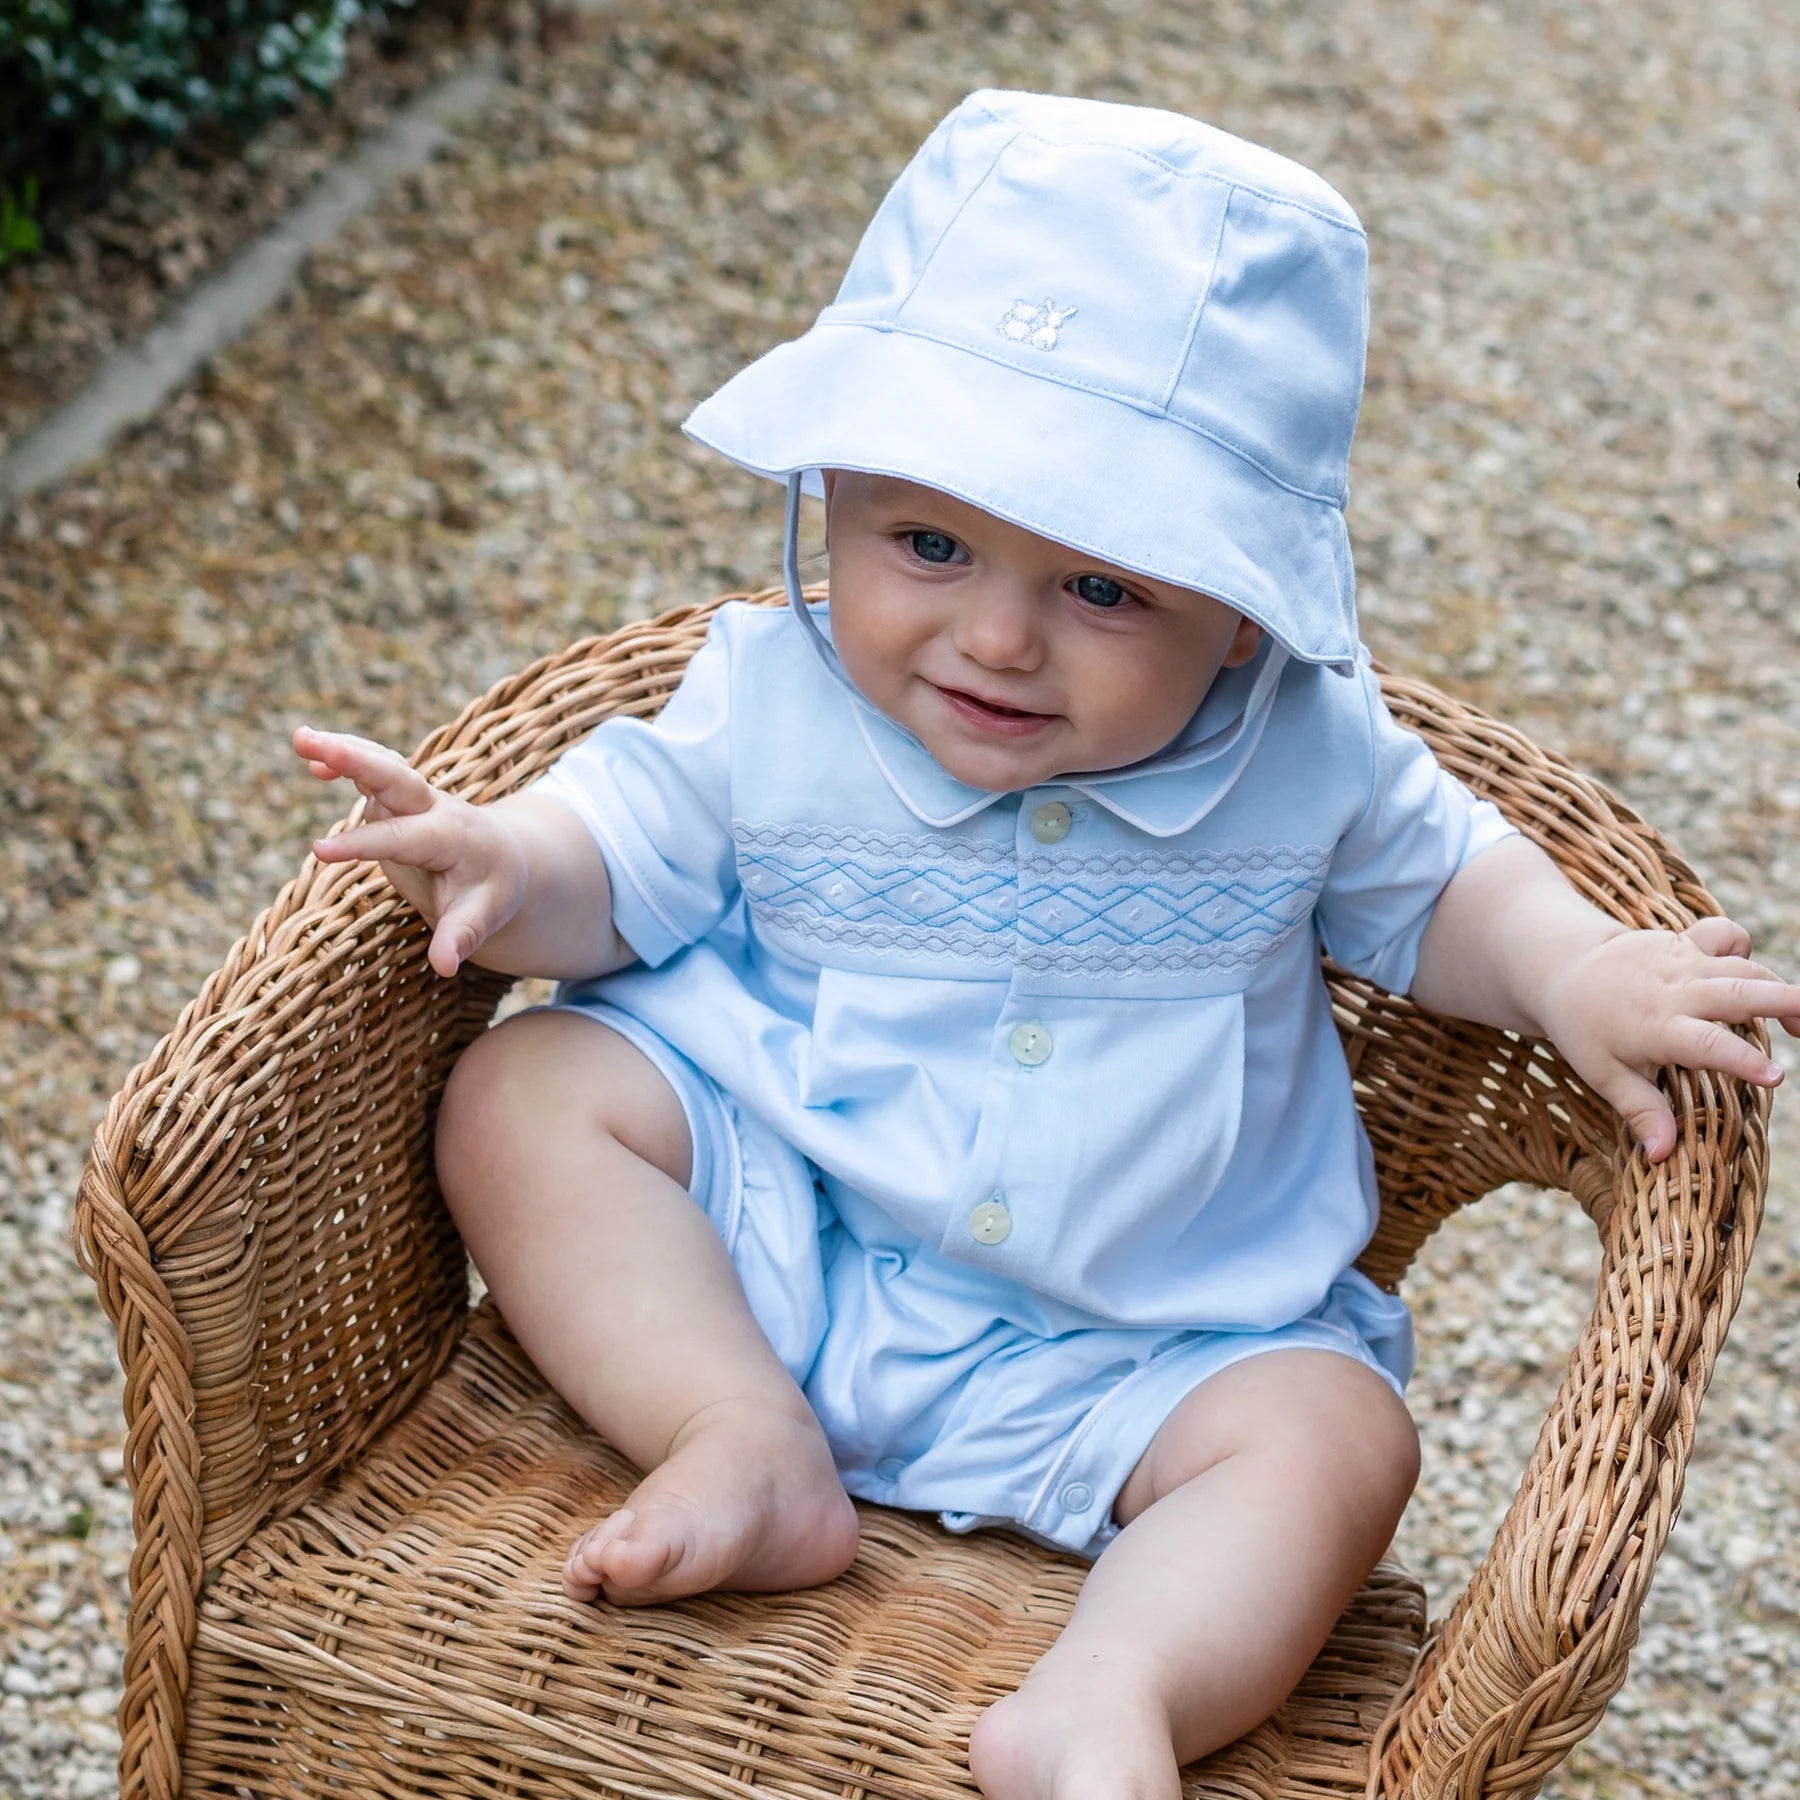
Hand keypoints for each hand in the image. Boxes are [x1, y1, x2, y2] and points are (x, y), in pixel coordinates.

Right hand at [294, 725, 529, 977]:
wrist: (507, 861)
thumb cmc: (492, 891)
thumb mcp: (483, 917)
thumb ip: (461, 936)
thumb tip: (445, 967)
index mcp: (451, 836)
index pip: (400, 837)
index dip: (361, 844)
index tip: (319, 851)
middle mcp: (433, 807)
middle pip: (395, 777)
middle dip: (357, 759)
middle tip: (314, 745)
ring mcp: (416, 798)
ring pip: (382, 764)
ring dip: (344, 749)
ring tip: (299, 737)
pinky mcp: (401, 798)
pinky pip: (375, 770)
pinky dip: (348, 759)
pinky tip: (314, 764)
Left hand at [1535, 915, 1799, 1160]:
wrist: (1561, 970)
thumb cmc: (1584, 1030)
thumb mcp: (1603, 1074)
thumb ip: (1639, 1111)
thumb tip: (1662, 1155)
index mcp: (1656, 1027)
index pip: (1708, 1044)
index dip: (1744, 1061)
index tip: (1777, 1077)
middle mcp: (1675, 990)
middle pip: (1740, 992)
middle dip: (1785, 1004)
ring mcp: (1681, 960)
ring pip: (1742, 966)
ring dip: (1777, 986)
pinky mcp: (1684, 940)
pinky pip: (1724, 933)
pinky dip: (1743, 946)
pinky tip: (1748, 974)